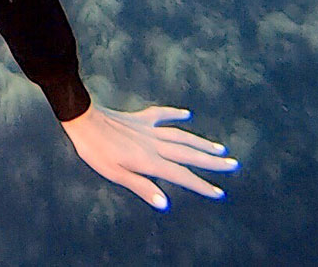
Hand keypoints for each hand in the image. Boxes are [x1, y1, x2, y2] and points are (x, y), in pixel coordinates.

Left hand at [60, 103, 237, 209]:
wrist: (83, 118)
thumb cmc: (95, 150)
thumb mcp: (115, 174)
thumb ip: (141, 187)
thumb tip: (164, 204)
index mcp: (150, 161)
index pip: (181, 176)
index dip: (201, 185)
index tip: (220, 192)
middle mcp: (155, 144)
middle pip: (189, 154)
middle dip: (212, 162)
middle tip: (234, 164)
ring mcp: (148, 129)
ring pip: (181, 136)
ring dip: (201, 142)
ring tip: (220, 148)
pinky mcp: (139, 118)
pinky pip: (161, 115)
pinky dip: (175, 114)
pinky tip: (187, 114)